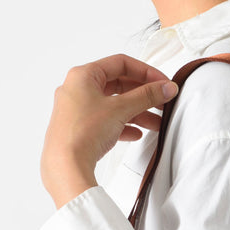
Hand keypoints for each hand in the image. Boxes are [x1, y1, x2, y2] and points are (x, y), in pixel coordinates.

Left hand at [40, 53, 178, 209]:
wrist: (65, 166)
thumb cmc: (81, 133)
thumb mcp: (120, 109)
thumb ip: (147, 96)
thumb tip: (164, 88)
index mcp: (83, 76)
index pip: (120, 63)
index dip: (146, 72)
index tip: (162, 82)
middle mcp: (77, 90)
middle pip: (118, 85)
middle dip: (143, 96)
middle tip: (161, 101)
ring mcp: (77, 110)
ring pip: (114, 105)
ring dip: (137, 112)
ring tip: (155, 122)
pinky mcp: (79, 129)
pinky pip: (106, 121)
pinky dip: (123, 125)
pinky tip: (136, 134)